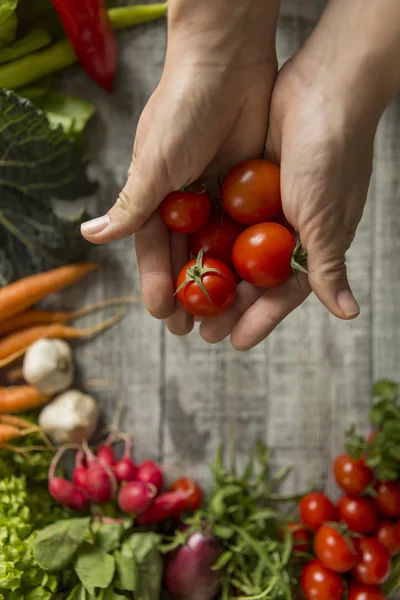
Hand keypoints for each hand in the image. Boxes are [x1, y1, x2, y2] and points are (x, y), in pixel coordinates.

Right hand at [81, 0, 278, 334]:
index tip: (164, 314)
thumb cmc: (182, 111)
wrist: (228, 65)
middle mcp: (186, 203)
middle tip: (196, 330)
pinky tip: (255, 284)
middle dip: (190, 293)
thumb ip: (132, 204)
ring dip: (221, 284)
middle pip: (186, 258)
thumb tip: (90, 236)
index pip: (153, 252)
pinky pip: (246, 231)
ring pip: (218, 251)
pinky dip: (248, 257)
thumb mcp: (155, 162)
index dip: (157, 283)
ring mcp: (218, 198)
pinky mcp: (246, 191)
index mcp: (156, 198)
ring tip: (227, 317)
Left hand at [200, 49, 379, 349]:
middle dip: (225, 304)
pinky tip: (180, 253)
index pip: (281, 294)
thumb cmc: (332, 156)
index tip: (233, 343)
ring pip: (230, 252)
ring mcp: (262, 208)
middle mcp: (285, 231)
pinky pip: (218, 217)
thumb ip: (327, 266)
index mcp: (310, 245)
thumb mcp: (326, 219)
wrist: (322, 87)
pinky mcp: (244, 184)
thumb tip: (348, 315)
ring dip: (208, 275)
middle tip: (197, 329)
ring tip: (180, 301)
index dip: (258, 319)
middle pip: (250, 279)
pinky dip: (202, 236)